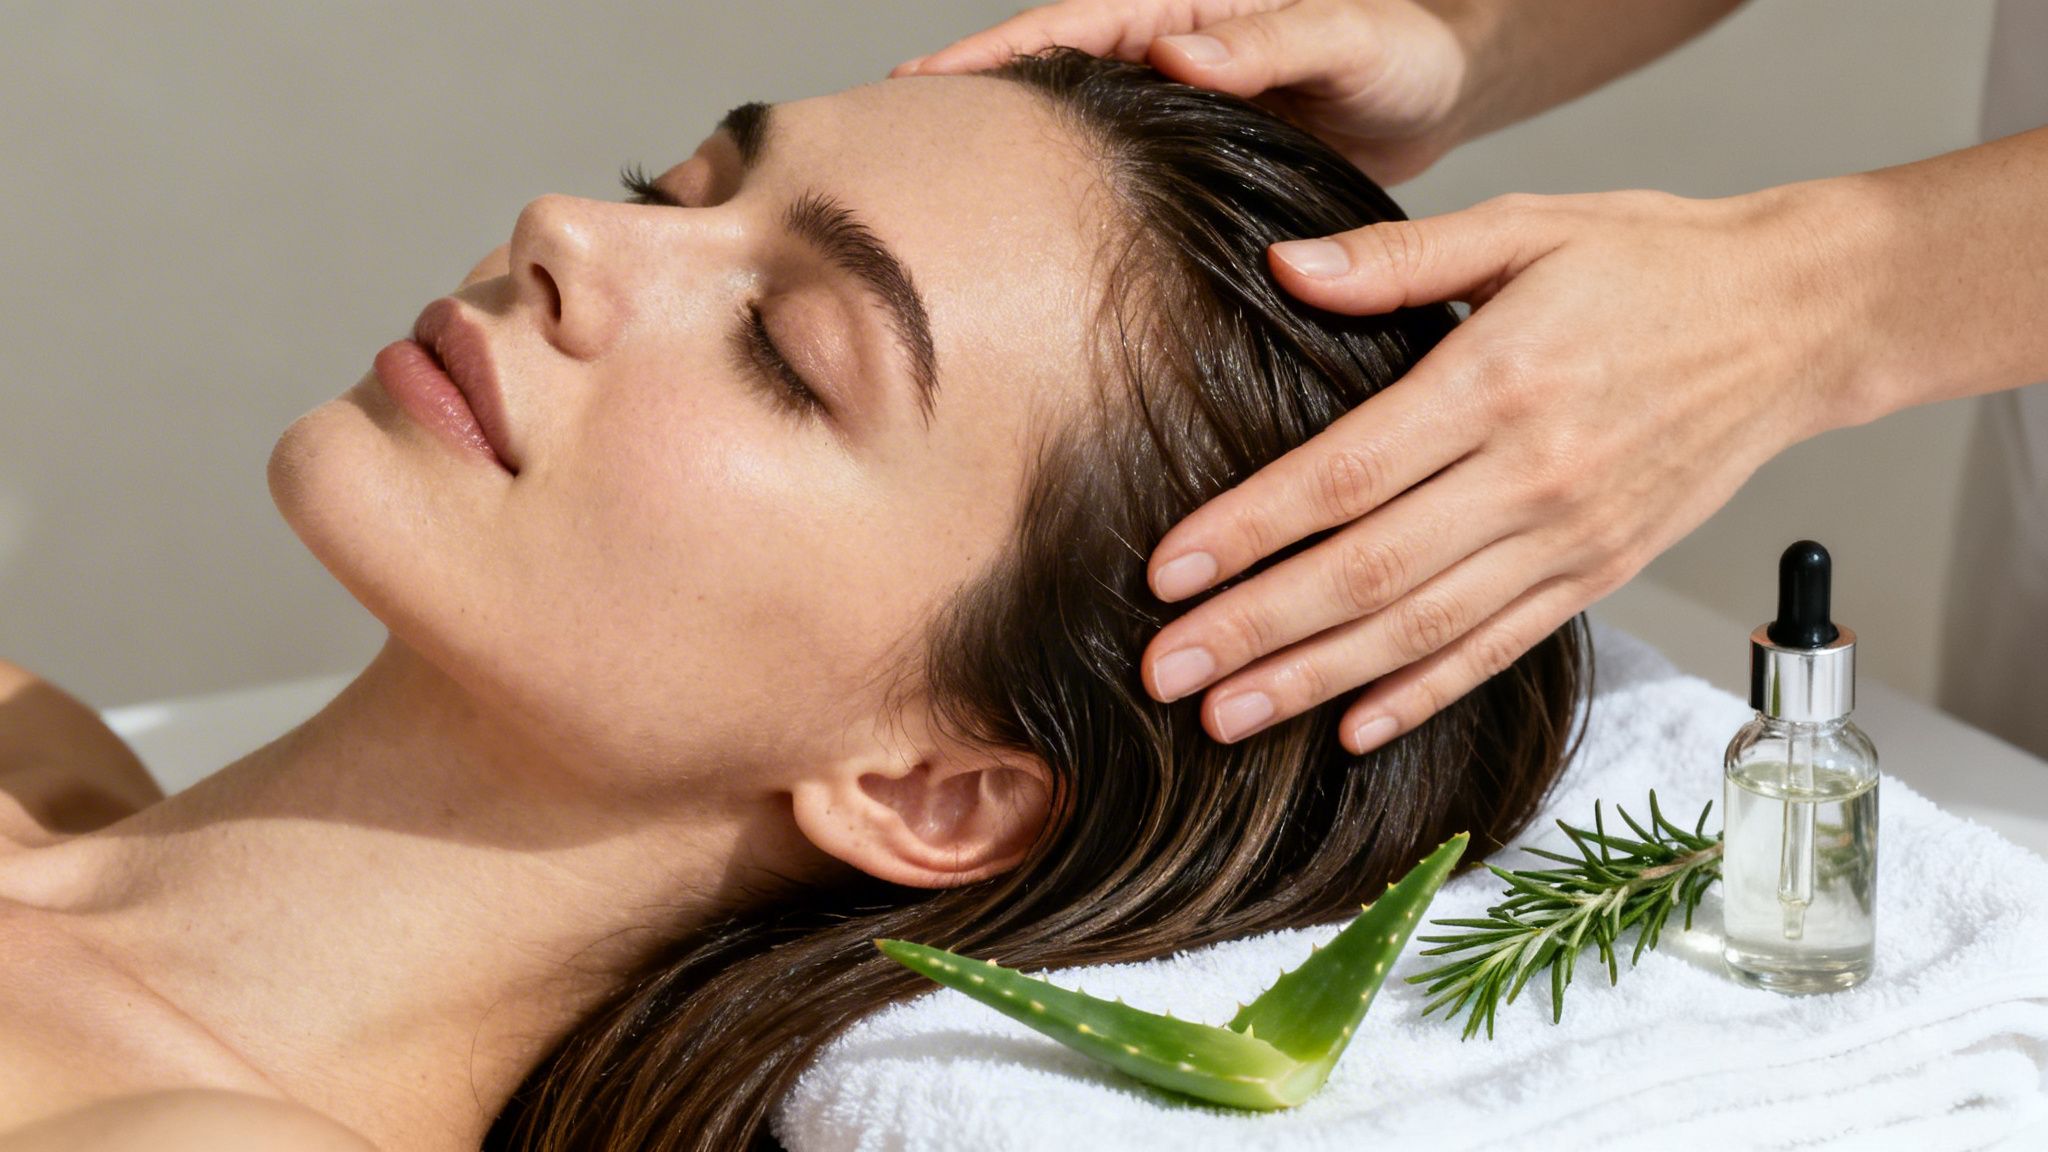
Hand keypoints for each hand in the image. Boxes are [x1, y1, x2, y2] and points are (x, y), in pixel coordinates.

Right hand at [895, 0, 1472, 183]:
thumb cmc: (1401, 55)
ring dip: (1005, 168)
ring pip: (1069, 143)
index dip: (993, 57)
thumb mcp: (1351, 39)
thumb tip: (1182, 52)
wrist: (1438, 100)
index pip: (1069, 27)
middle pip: (1044, 83)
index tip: (921, 86)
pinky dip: (1062, 213)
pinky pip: (1111, 190)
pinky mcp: (1188, 177)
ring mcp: (1168, 122)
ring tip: (930, 214)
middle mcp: (1162, 62)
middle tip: (882, 150)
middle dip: (968, 110)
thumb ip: (1274, 41)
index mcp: (1184, 14)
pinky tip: (1024, 256)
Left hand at [1140, 182, 1874, 751]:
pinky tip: (1353, 730)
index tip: (1166, 572)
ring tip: (1226, 717)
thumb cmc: (1649, 263)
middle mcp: (1532, 476)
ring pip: (1422, 628)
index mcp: (1497, 383)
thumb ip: (1398, 258)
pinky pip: (1498, 649)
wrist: (1794, 320)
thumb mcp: (1528, 223)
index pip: (1345, 474)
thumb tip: (1282, 267)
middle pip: (1368, 571)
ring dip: (1316, 679)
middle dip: (1256, 628)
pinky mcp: (1600, 574)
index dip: (1248, 530)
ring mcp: (1570, 538)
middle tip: (1162, 671)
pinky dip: (1425, 695)